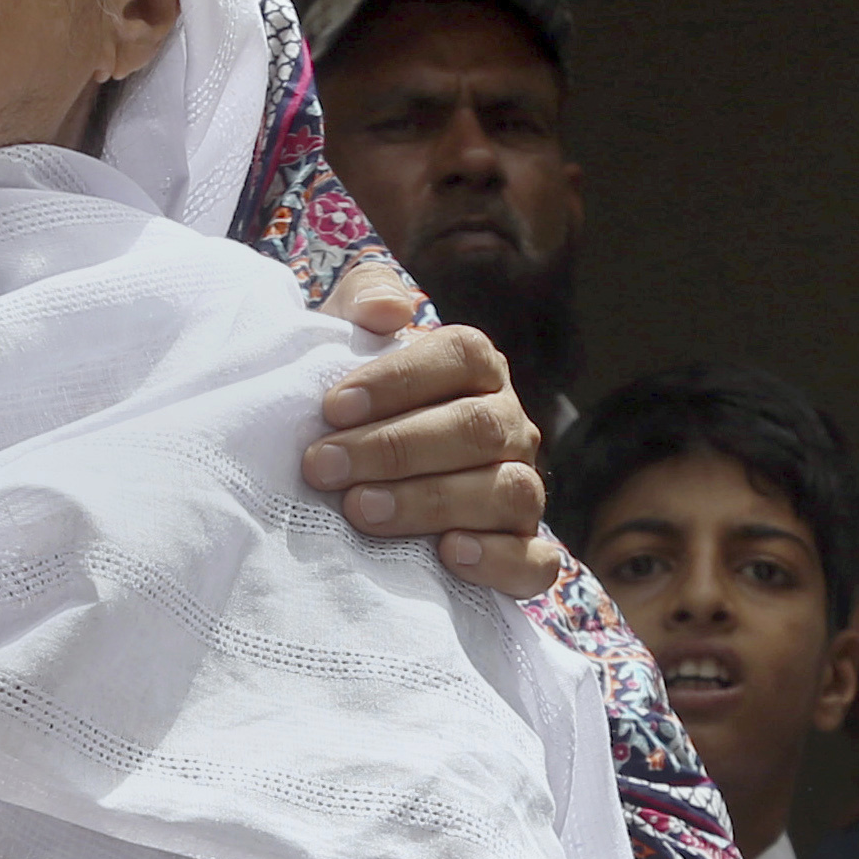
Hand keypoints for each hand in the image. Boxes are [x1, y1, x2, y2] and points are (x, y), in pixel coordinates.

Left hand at [307, 264, 555, 592]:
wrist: (350, 483)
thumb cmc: (347, 407)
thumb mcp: (342, 340)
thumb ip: (363, 298)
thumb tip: (388, 311)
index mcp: (477, 370)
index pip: (462, 355)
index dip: (400, 378)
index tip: (331, 407)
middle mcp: (510, 426)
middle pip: (478, 428)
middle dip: (394, 449)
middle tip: (322, 466)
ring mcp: (522, 489)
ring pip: (506, 491)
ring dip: (431, 502)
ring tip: (360, 510)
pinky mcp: (523, 551)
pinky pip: (535, 561)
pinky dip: (497, 559)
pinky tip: (447, 555)